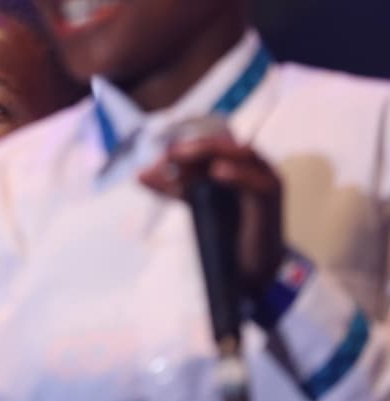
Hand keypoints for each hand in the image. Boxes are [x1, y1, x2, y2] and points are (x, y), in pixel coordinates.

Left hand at [139, 126, 284, 295]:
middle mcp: (255, 166)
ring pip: (241, 154)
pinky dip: (238, 174)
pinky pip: (258, 182)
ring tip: (181, 155)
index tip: (160, 156)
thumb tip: (139, 175)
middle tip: (168, 154)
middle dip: (193, 147)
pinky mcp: (271, 201)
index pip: (210, 144)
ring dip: (209, 152)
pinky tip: (217, 171)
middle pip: (223, 145)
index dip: (185, 146)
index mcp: (237, 162)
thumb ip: (173, 186)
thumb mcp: (196, 202)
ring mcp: (266, 180)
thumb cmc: (227, 230)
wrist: (252, 268)